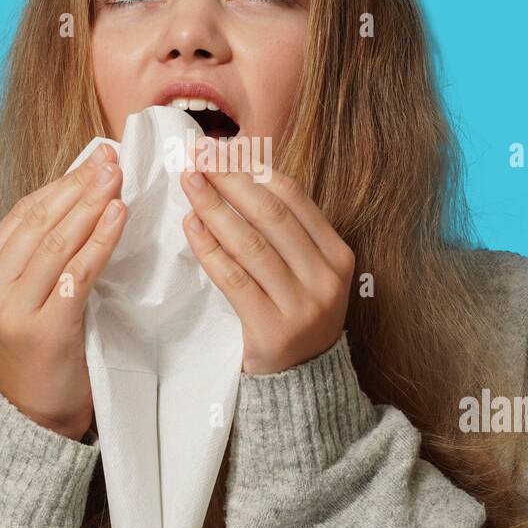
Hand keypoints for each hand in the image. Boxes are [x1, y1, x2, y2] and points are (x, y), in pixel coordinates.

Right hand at [0, 144, 125, 440]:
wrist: (34, 415)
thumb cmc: (39, 348)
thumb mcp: (24, 295)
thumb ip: (39, 252)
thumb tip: (80, 192)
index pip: (23, 214)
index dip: (62, 182)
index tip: (96, 158)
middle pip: (38, 222)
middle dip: (79, 185)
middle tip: (113, 159)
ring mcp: (11, 310)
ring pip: (56, 243)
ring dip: (91, 205)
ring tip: (118, 178)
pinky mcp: (43, 330)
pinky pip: (76, 274)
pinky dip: (99, 241)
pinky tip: (117, 216)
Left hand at [180, 137, 353, 374]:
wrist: (302, 379)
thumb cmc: (295, 311)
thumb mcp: (306, 269)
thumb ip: (283, 229)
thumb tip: (238, 169)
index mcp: (338, 255)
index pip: (293, 198)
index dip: (254, 168)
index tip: (221, 147)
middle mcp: (325, 278)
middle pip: (271, 215)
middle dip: (230, 180)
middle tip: (197, 155)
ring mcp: (301, 306)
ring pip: (250, 245)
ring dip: (214, 207)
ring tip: (189, 182)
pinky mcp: (271, 329)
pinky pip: (233, 279)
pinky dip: (209, 248)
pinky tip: (191, 225)